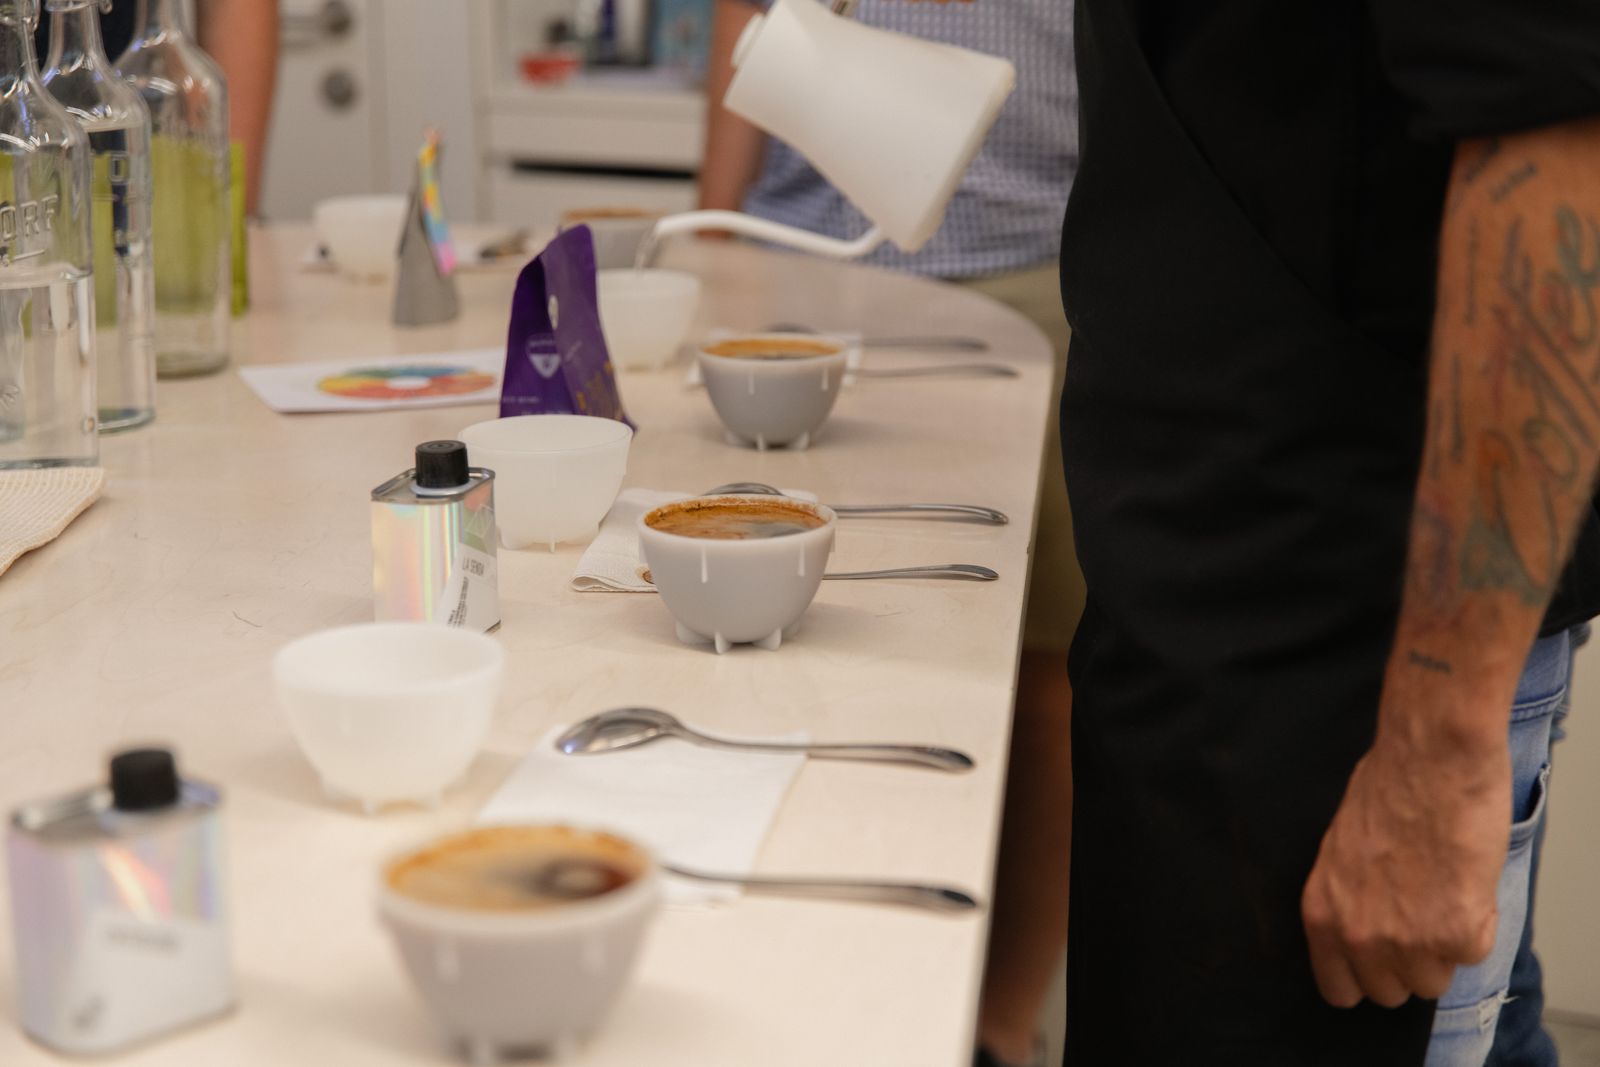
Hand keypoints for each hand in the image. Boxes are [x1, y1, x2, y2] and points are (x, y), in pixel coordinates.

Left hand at [1301, 731, 1507, 1007]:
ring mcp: (1407, 940)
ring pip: (1435, 981)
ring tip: (1444, 891)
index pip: (1338, 988)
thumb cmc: (1388, 786)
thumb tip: (1368, 920)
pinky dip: (1478, 924)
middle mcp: (1358, 934)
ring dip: (1445, 946)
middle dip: (1410, 961)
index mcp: (1322, 912)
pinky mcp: (1455, 934)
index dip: (1366, 976)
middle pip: (1391, 992)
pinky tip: (1466, 881)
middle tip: (1421, 914)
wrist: (1431, 759)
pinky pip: (1474, 953)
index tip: (1382, 962)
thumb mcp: (1341, 849)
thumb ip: (1350, 897)